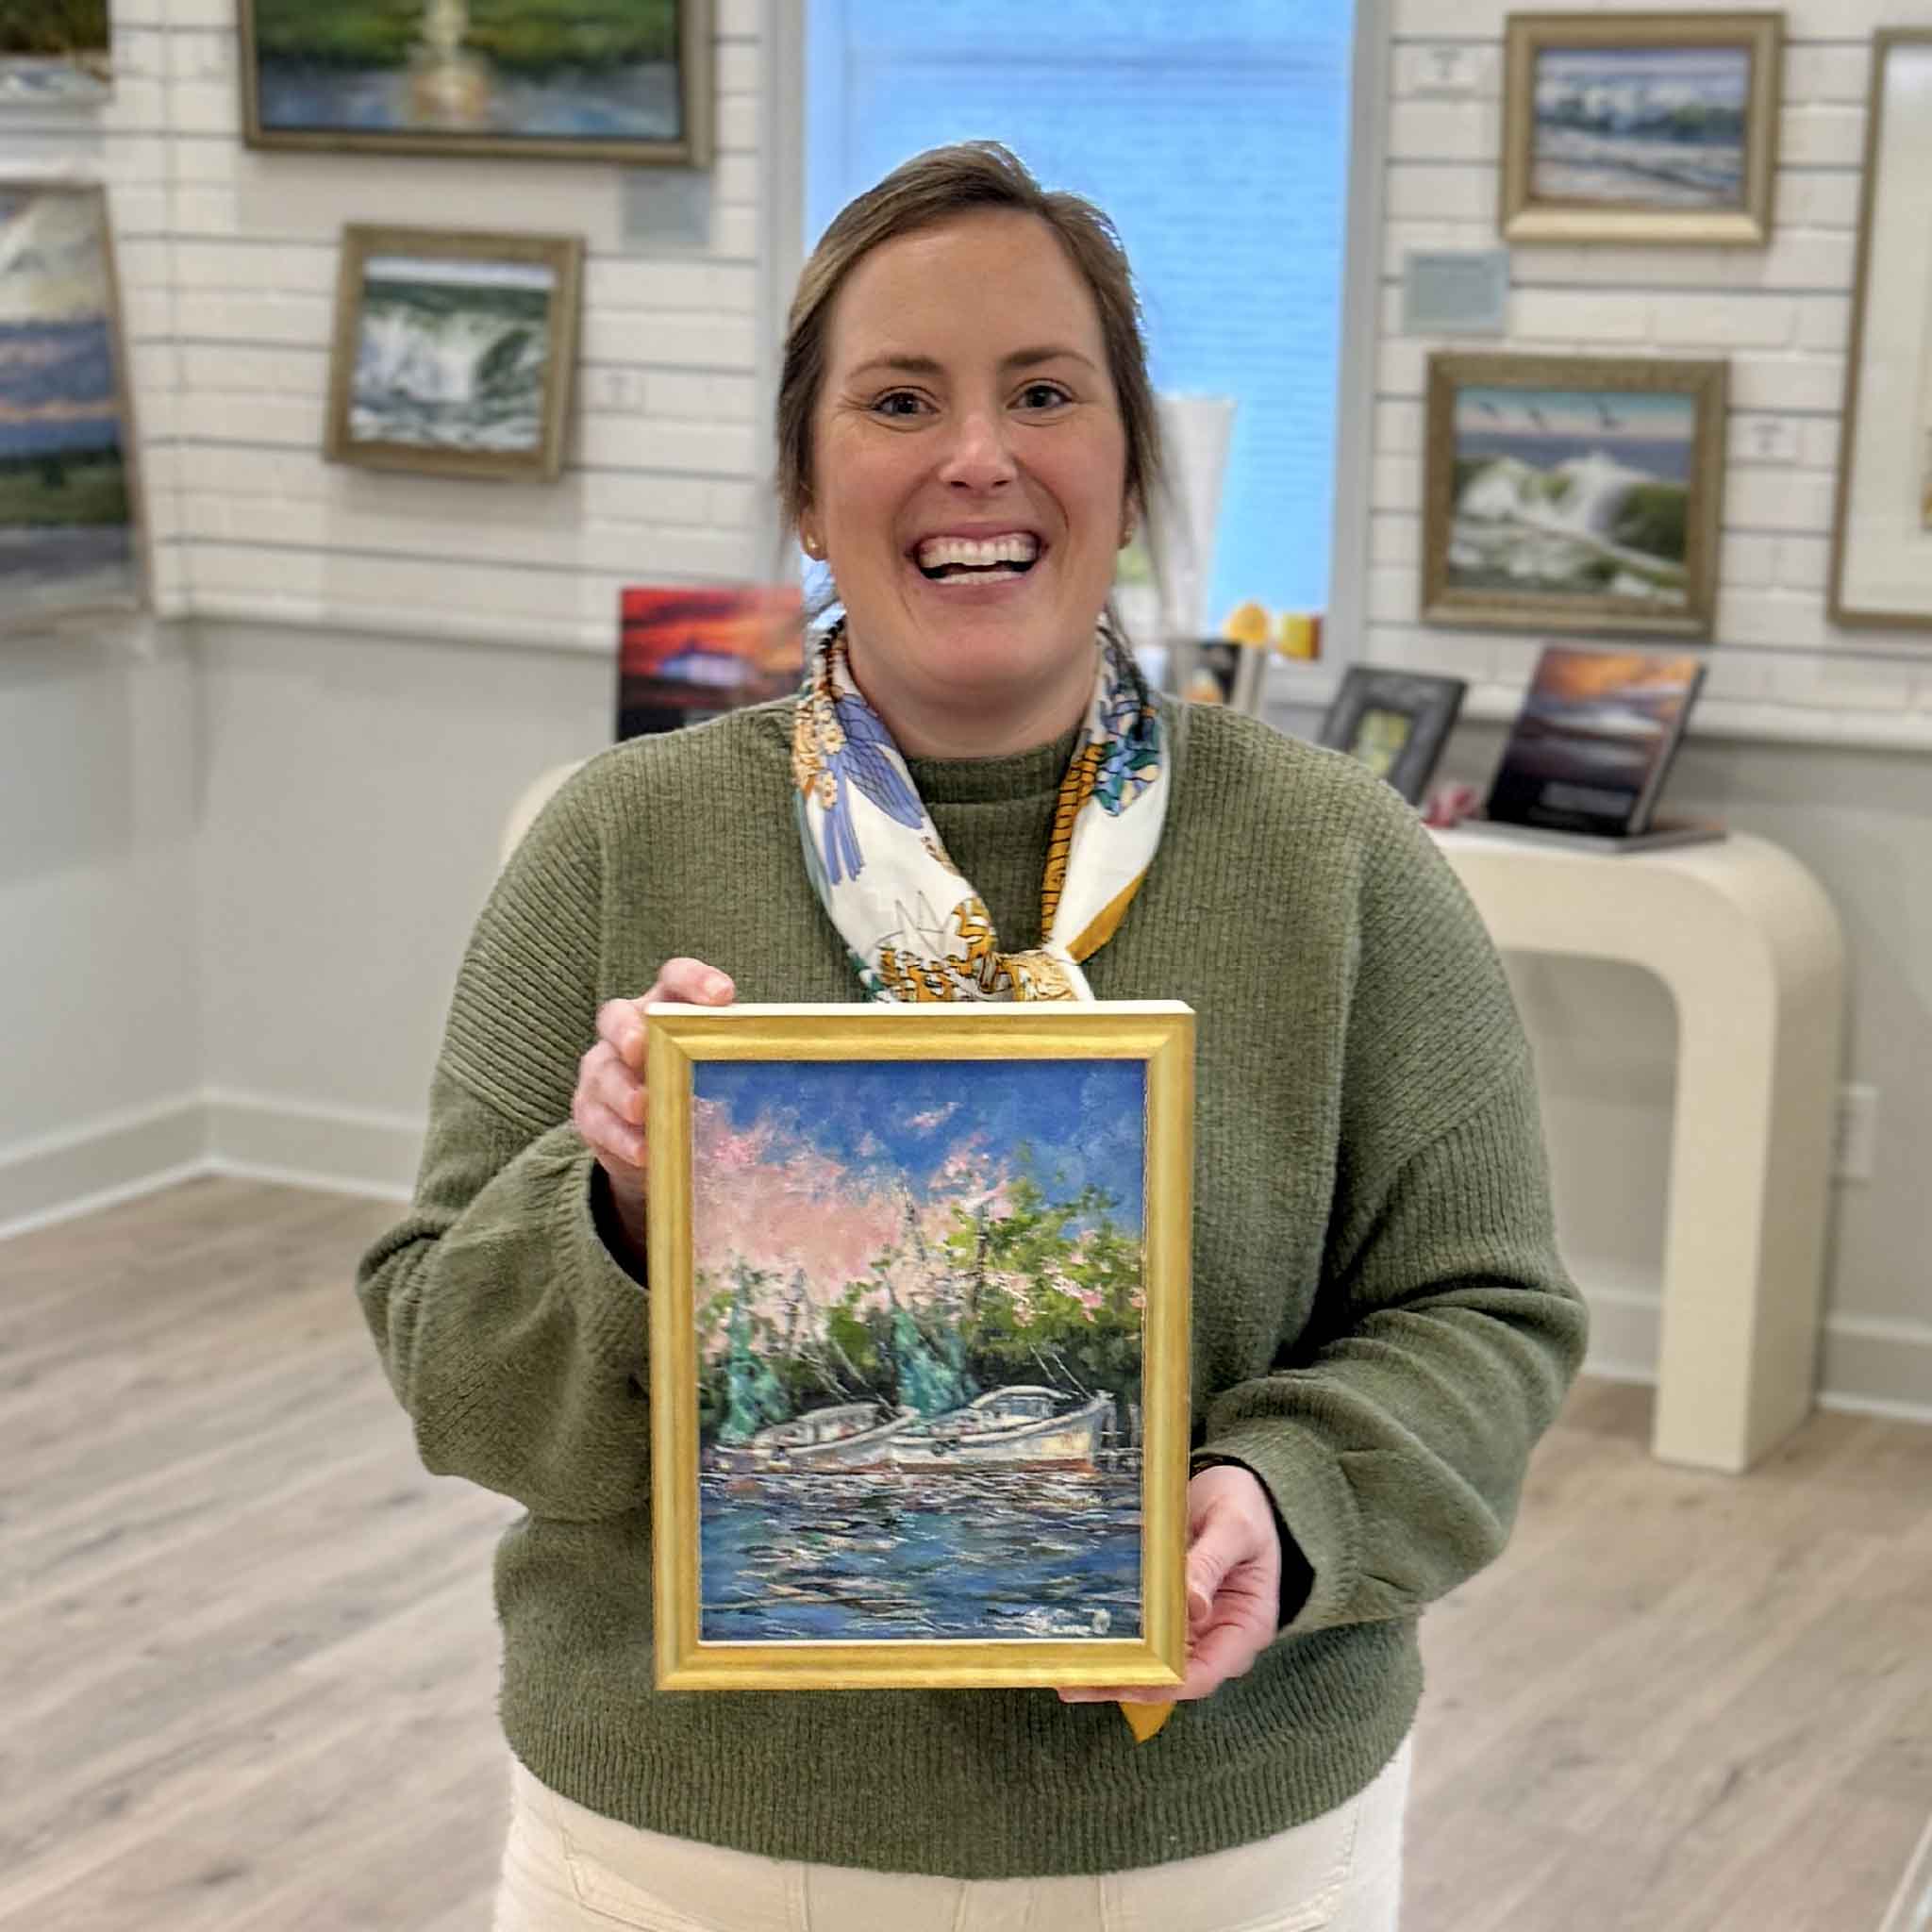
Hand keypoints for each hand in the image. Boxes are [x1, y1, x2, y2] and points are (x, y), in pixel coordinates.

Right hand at [571, 957, 734, 1263]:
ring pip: (603, 1070)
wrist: (652, 1143)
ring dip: (623, 1091)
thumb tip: (810, 1068)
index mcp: (666, 1008)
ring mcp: (603, 1069)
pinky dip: (620, 1137)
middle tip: (643, 1048)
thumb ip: (740, 1060)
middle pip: (617, 1015)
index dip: (695, 980)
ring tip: (644, 1108)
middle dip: (629, 1030)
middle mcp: (628, 1031)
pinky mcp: (589, 1112)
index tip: (723, 996)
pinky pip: (596, 1120)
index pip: (675, 979)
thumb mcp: (717, 1071)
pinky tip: (645, 1151)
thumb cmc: (697, 1090)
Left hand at [1058, 1463, 1282, 1705]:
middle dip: (1124, 1683)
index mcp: (1247, 1627)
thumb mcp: (1233, 1527)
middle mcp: (1220, 1639)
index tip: (1121, 1680)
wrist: (1236, 1491)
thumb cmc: (1243, 1508)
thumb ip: (1210, 1563)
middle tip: (1072, 1683)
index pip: (1203, 1675)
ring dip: (1112, 1671)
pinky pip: (1144, 1639)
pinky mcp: (1172, 1617)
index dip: (1161, 1684)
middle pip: (1171, 1679)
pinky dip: (1116, 1644)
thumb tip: (1194, 1607)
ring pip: (1153, 1664)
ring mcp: (1195, 1631)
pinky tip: (1079, 1647)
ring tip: (1063, 1675)